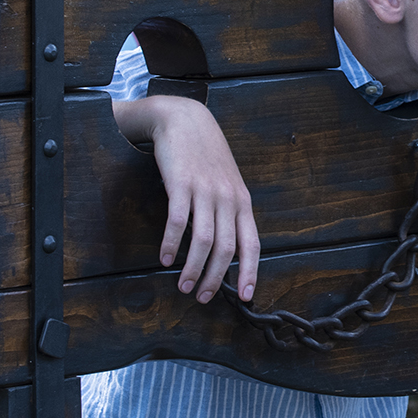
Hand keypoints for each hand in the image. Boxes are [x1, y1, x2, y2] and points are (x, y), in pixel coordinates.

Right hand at [141, 96, 259, 301]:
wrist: (186, 120)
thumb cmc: (207, 156)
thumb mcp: (227, 183)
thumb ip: (229, 212)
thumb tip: (227, 248)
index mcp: (242, 202)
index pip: (252, 244)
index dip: (250, 272)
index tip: (247, 296)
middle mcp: (227, 198)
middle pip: (226, 249)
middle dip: (215, 279)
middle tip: (202, 297)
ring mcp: (205, 191)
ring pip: (203, 241)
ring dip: (193, 269)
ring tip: (184, 286)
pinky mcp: (181, 184)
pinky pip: (178, 222)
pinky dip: (171, 244)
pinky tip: (165, 257)